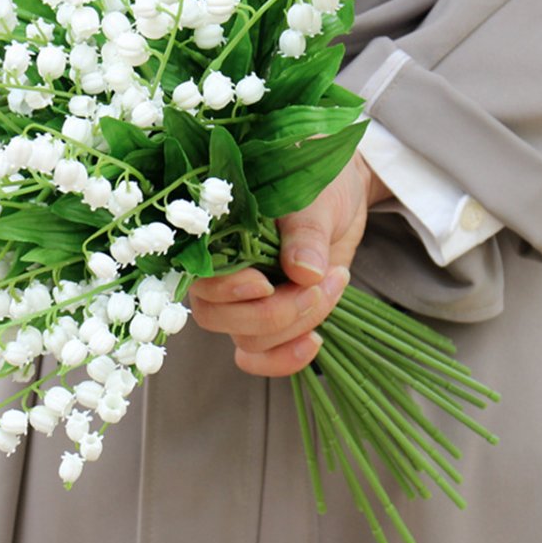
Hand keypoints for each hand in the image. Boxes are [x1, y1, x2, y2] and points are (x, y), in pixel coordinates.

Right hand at [189, 152, 390, 376]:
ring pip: (246, 339)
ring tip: (332, 285)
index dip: (229, 288)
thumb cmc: (318, 183)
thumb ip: (305, 233)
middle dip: (274, 311)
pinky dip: (285, 359)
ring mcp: (242, 299)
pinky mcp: (267, 318)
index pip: (200, 275)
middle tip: (318, 283)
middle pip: (218, 317)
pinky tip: (314, 341)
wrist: (341, 192)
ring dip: (295, 325)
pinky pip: (258, 357)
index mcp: (216, 233)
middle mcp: (220, 270)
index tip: (266, 282)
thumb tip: (304, 271)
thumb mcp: (315, 199)